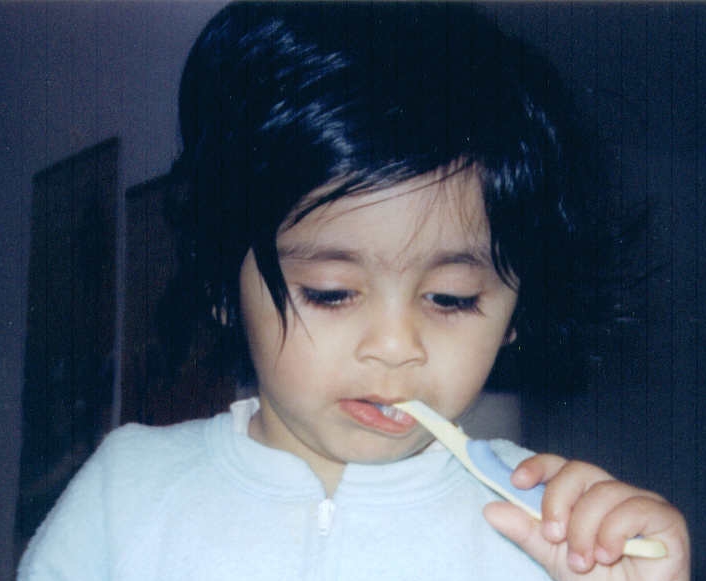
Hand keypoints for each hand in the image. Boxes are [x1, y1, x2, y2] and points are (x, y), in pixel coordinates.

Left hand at [483, 454, 689, 579]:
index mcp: (584, 495)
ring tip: (582, 561)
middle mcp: (611, 490)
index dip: (537, 466)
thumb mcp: (552, 555)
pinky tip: (608, 555)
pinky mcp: (665, 517)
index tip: (516, 482)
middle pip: (578, 471)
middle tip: (554, 537)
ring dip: (585, 530)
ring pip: (603, 492)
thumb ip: (526, 530)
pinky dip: (613, 533)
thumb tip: (490, 509)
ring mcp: (639, 501)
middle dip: (558, 503)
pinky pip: (633, 509)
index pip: (559, 465)